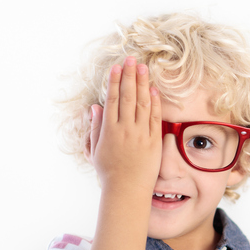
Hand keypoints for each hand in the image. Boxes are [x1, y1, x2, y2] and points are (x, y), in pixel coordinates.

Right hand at [88, 56, 161, 195]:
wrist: (126, 190)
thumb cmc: (109, 172)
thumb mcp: (94, 150)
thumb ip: (95, 128)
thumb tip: (95, 108)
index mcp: (109, 129)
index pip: (113, 99)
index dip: (115, 81)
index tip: (116, 67)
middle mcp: (125, 128)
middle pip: (128, 96)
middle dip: (129, 75)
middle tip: (131, 59)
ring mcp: (141, 134)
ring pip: (142, 103)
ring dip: (142, 83)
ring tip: (143, 67)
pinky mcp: (154, 141)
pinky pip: (155, 118)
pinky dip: (155, 103)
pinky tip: (154, 90)